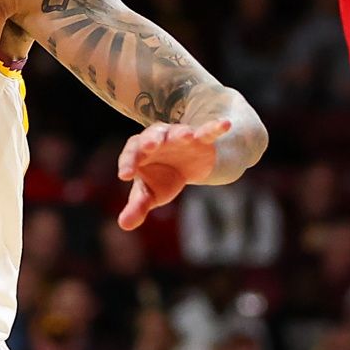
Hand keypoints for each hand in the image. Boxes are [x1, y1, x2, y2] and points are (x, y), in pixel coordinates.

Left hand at [115, 119, 229, 228]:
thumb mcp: (150, 195)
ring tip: (186, 135)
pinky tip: (225, 125)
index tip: (126, 176)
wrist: (188, 167)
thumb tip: (124, 224)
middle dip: (151, 140)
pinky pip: (207, 131)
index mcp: (140, 152)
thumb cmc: (162, 178)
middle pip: (151, 136)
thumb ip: (137, 207)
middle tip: (150, 146)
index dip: (128, 163)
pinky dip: (215, 128)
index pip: (131, 154)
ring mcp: (179, 137)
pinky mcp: (201, 139)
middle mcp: (158, 139)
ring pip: (177, 132)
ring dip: (181, 133)